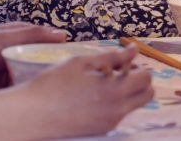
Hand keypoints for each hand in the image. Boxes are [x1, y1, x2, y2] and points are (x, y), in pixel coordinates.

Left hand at [0, 22, 66, 92]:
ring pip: (37, 73)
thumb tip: (62, 34)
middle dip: (55, 63)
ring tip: (61, 84)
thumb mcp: (6, 38)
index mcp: (18, 35)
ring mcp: (15, 70)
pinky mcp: (10, 87)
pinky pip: (27, 88)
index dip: (60, 44)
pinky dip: (34, 90)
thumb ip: (33, 35)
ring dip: (45, 78)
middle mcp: (18, 52)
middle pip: (44, 56)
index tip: (76, 52)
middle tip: (71, 71)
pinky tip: (43, 94)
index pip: (46, 37)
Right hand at [16, 44, 154, 137]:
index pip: (146, 78)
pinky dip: (115, 103)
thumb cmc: (53, 84)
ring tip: (104, 83)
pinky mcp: (100, 130)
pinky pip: (119, 115)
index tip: (124, 61)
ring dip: (128, 92)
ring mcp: (109, 123)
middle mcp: (117, 110)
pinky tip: (94, 95)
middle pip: (147, 95)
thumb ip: (112, 57)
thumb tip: (134, 49)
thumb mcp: (82, 63)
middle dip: (140, 81)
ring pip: (134, 105)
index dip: (139, 66)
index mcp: (114, 90)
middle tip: (120, 72)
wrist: (32, 114)